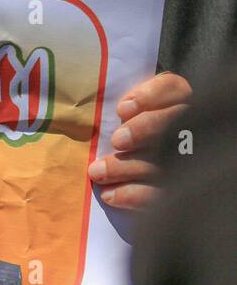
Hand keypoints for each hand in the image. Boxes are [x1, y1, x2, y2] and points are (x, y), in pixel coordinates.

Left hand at [87, 71, 190, 209]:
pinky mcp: (176, 192)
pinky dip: (133, 195)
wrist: (134, 183)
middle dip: (144, 129)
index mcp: (174, 103)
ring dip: (126, 167)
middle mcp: (188, 129)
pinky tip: (109, 194)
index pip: (175, 89)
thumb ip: (120, 111)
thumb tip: (100, 112)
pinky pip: (160, 195)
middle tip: (117, 140)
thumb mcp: (120, 118)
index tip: (122, 109)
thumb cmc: (119, 135)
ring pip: (165, 162)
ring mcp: (186, 163)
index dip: (152, 95)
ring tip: (96, 171)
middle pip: (177, 122)